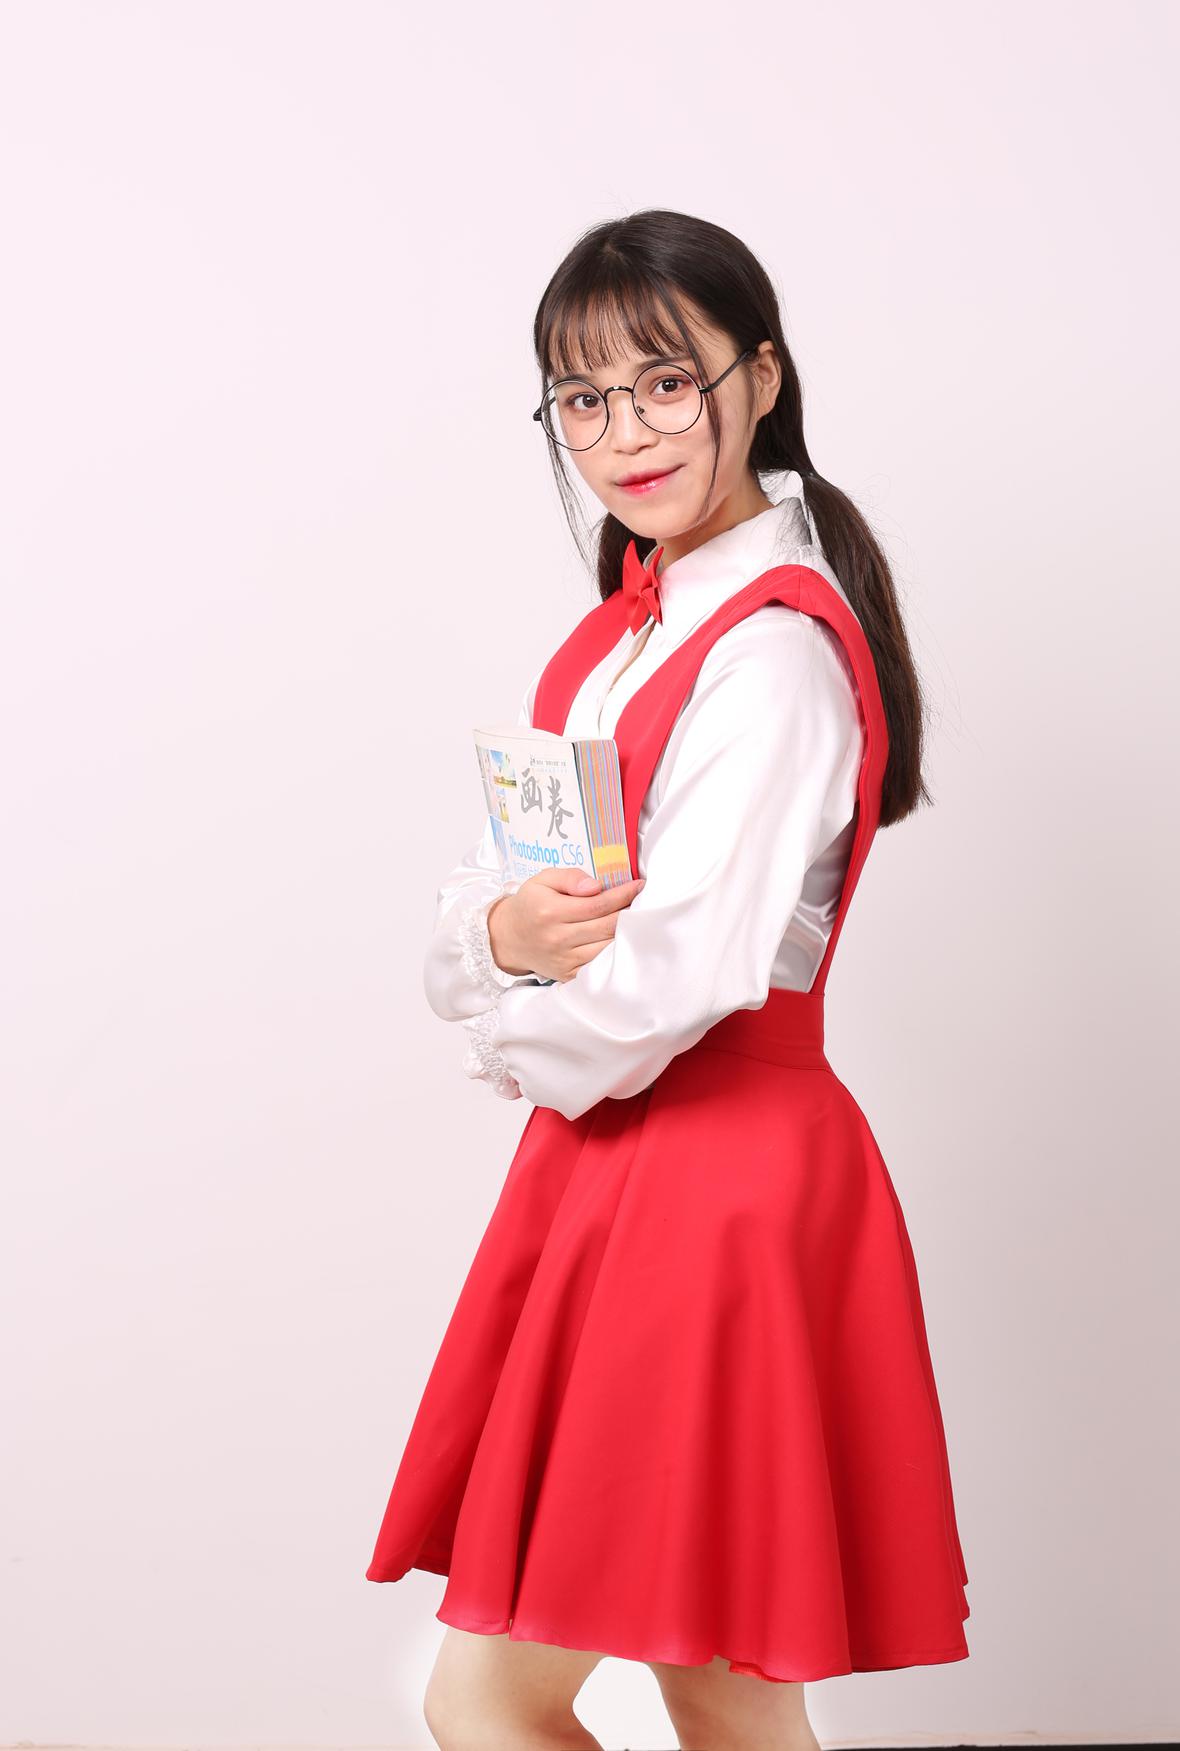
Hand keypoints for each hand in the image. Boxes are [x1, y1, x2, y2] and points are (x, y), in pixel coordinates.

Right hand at [486, 867, 645, 983]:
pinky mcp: (569, 975)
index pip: (598, 904)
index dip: (623, 894)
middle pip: (607, 926)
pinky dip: (615, 953)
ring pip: (607, 948)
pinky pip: (600, 965)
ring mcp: (564, 960)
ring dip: (626, 934)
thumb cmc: (531, 904)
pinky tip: (622, 940)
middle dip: (630, 912)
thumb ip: (569, 877)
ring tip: (637, 919)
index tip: (639, 885)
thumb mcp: (542, 880)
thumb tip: (596, 886)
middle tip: (644, 901)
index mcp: (550, 912)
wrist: (510, 938)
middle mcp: (557, 938)